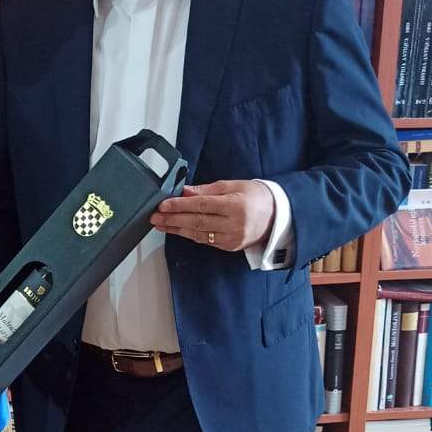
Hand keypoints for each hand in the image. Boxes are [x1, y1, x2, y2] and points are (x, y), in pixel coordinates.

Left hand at [150, 180, 274, 251]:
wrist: (277, 215)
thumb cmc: (256, 196)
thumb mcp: (233, 185)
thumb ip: (207, 190)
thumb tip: (185, 191)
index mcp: (235, 205)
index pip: (201, 205)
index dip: (180, 206)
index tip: (163, 205)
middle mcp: (234, 224)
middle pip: (197, 222)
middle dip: (173, 219)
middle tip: (154, 217)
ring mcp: (232, 238)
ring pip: (198, 234)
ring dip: (177, 229)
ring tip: (160, 225)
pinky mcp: (230, 246)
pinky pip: (206, 241)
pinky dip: (190, 235)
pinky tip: (177, 230)